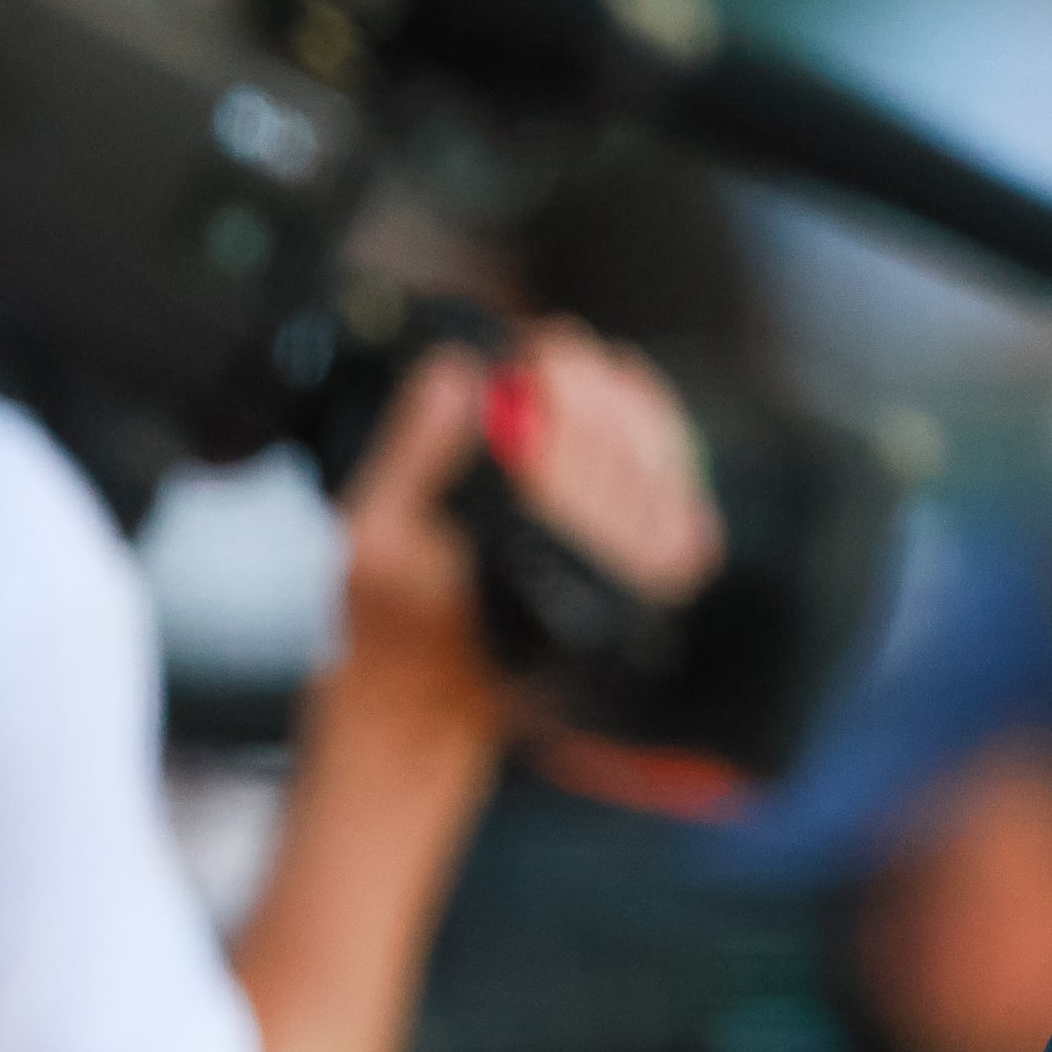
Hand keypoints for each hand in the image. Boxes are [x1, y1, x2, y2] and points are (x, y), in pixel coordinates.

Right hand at [332, 321, 724, 738]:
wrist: (423, 706)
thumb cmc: (387, 621)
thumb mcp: (370, 532)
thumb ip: (415, 451)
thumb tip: (458, 371)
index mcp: (522, 565)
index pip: (572, 457)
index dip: (562, 388)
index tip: (536, 346)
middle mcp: (593, 586)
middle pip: (623, 458)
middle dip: (594, 387)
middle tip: (557, 345)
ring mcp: (628, 594)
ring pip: (661, 480)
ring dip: (633, 412)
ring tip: (590, 369)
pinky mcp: (640, 595)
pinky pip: (681, 516)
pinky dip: (667, 460)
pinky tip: (636, 417)